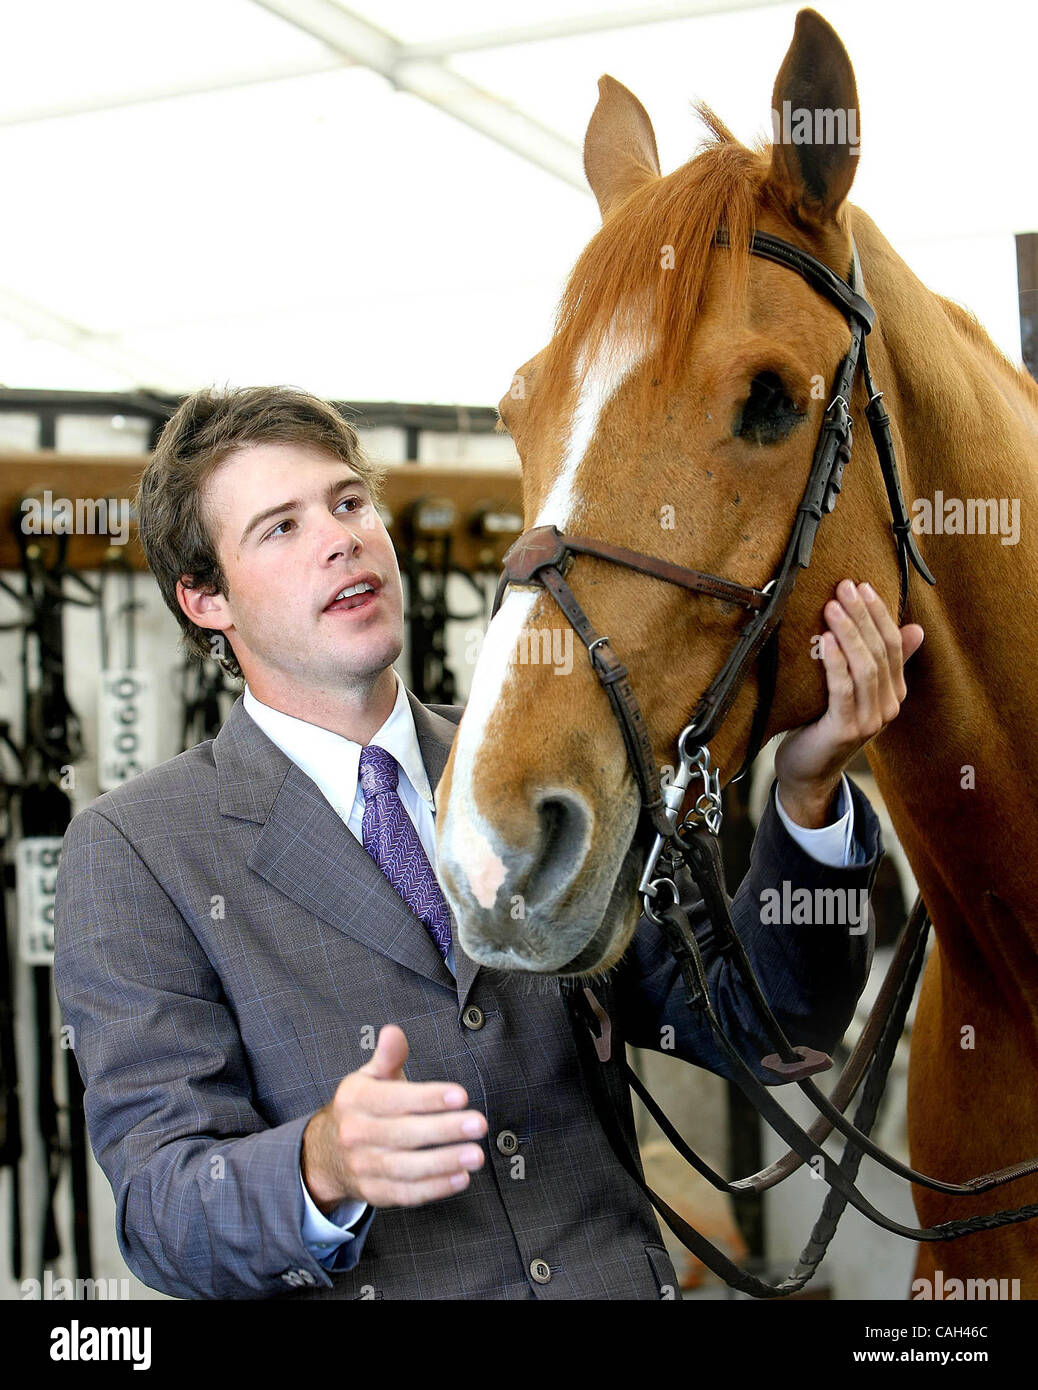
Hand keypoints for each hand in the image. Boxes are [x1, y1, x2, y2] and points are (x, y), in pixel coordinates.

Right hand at [301, 1024, 486, 1213]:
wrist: (324, 1153)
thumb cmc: (362, 1107)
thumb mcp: (369, 1077)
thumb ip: (388, 1056)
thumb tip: (393, 1032)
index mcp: (354, 1099)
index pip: (394, 1099)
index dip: (428, 1098)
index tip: (461, 1096)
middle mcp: (354, 1134)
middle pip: (404, 1134)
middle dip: (445, 1129)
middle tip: (479, 1124)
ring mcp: (362, 1166)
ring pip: (407, 1168)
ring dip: (445, 1163)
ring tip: (476, 1155)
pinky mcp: (373, 1193)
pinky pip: (406, 1194)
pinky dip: (435, 1188)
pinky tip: (461, 1178)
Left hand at [773, 579, 923, 826]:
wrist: (807, 772)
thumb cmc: (824, 723)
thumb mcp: (855, 690)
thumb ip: (880, 662)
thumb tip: (915, 629)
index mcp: (894, 692)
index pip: (894, 643)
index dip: (879, 613)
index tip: (862, 586)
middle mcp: (888, 706)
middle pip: (880, 651)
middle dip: (863, 615)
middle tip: (844, 587)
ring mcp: (869, 720)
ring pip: (865, 667)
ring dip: (849, 633)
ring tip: (832, 606)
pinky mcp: (846, 730)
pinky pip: (843, 690)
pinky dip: (836, 663)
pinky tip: (826, 641)